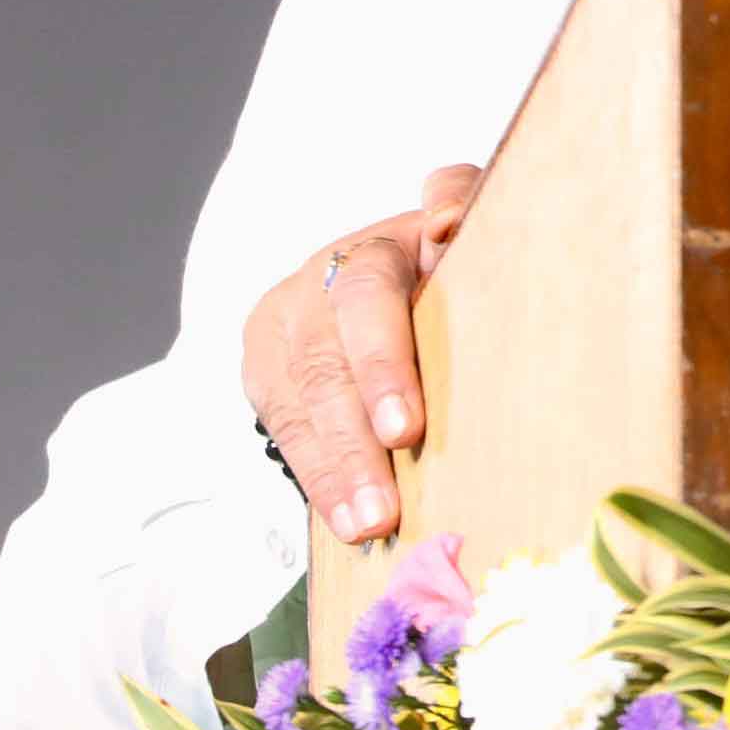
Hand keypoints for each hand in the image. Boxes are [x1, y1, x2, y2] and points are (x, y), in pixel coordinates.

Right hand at [242, 162, 482, 542]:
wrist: (395, 261)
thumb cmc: (450, 260)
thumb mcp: (466, 226)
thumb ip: (461, 203)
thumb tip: (448, 223)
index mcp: (374, 249)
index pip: (367, 298)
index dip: (382, 364)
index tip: (405, 429)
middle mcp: (317, 284)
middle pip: (325, 365)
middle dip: (353, 442)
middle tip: (383, 507)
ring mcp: (283, 327)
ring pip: (297, 403)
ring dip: (331, 471)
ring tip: (365, 526)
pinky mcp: (264, 368)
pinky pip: (282, 426)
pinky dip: (315, 474)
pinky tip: (340, 517)